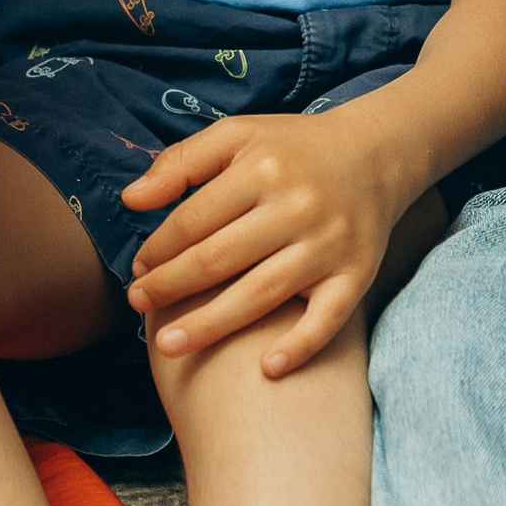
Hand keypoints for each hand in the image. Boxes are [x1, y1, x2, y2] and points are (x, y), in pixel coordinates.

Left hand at [124, 108, 408, 373]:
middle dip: (171, 288)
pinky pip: (327, 318)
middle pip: (219, 259)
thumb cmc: (290, 150)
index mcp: (262, 169)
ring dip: (211, 324)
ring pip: (261, 293)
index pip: (195, 220)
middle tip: (139, 306)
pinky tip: (267, 370)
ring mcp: (328, 245)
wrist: (375, 155)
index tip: (139, 269)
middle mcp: (297, 207)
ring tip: (168, 346)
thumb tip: (130, 200)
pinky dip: (301, 345)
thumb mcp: (236, 136)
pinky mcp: (356, 275)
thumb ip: (180, 162)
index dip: (159, 249)